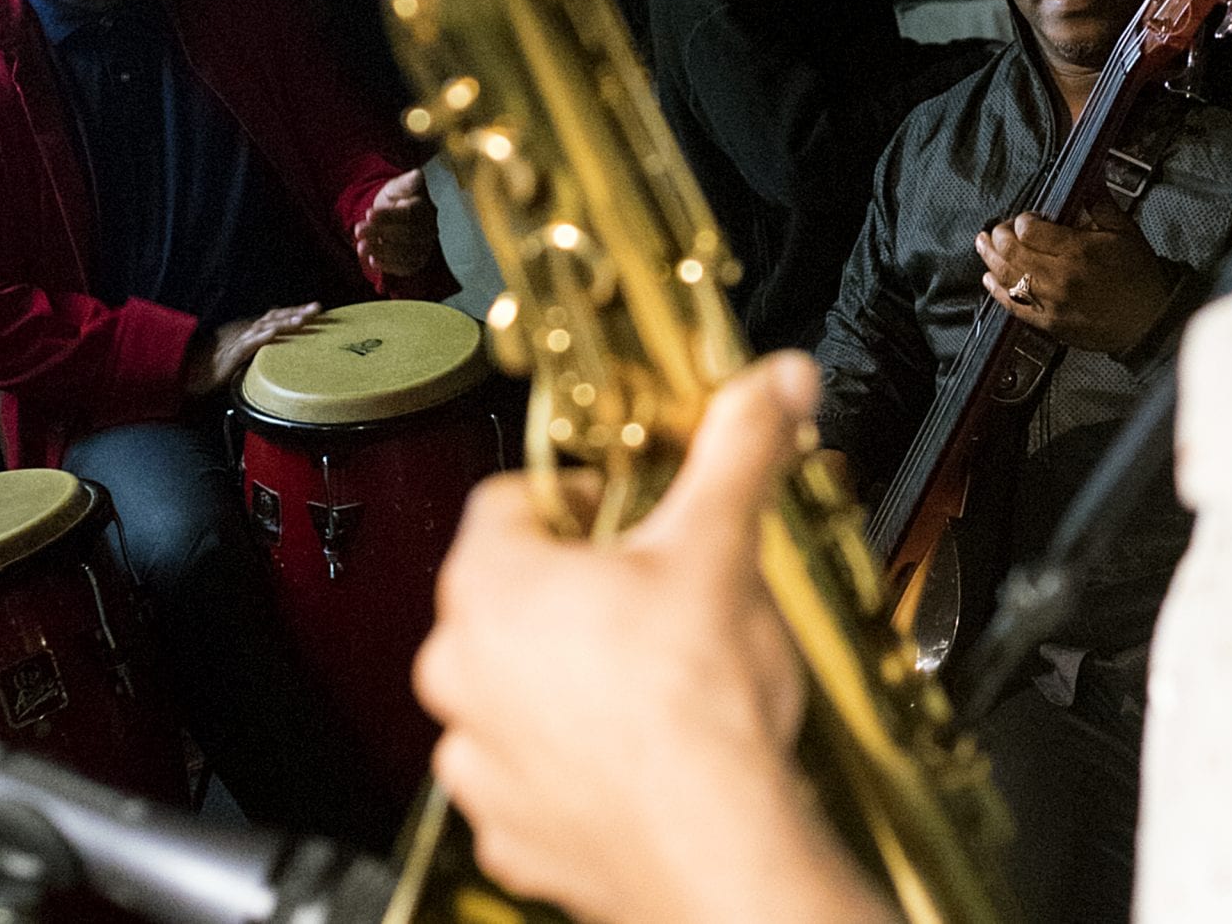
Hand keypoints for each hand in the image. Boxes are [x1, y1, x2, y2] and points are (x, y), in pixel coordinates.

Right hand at [184, 302, 321, 396]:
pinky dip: (260, 337)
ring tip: (301, 320)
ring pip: (264, 327)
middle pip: (275, 317)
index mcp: (252, 328)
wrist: (192, 371)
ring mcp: (239, 340)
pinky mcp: (231, 354)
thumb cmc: (220, 362)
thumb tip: (284, 340)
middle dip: (297, 312)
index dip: (297, 311)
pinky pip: (246, 344)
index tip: (318, 309)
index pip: (278, 316)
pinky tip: (272, 334)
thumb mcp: (246, 350)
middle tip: (317, 308)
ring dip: (283, 322)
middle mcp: (247, 330)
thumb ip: (263, 345)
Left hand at [355, 167, 439, 279]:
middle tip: (358, 230)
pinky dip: (388, 265)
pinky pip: (405, 267)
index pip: (409, 214)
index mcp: (425, 208)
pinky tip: (372, 260)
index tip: (369, 214)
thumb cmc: (395, 200)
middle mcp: (429, 229)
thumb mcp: (396, 187)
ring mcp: (424, 247)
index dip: (388, 216)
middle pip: (407, 235)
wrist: (390, 219)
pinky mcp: (417, 261)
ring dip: (381, 250)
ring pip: (406, 252)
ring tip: (360, 246)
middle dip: (380, 233)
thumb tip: (418, 174)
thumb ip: (406, 182)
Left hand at [415, 356, 893, 923]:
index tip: (623, 504)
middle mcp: (462, 671)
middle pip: (509, 593)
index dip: (577, 491)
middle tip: (652, 588)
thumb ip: (741, 448)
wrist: (714, 845)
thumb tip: (769, 386)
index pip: (512, 497)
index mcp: (492, 585)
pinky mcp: (511, 830)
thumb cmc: (697, 711)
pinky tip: (638, 749)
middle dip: (577, 585)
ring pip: (514, 689)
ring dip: (567, 677)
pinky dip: (574, 761)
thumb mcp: (722, 544)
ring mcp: (478, 758)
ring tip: (651, 675)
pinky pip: (530, 774)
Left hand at [975, 204, 1180, 353]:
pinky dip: (997, 291)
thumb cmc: (1138, 275)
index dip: (1023, 220)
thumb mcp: (1123, 231)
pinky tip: (989, 279)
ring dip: (991, 259)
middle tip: (995, 230)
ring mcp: (1051, 303)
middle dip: (999, 237)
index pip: (1030, 229)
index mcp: (1078, 250)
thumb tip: (1087, 175)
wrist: (1148, 321)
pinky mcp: (1048, 323)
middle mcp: (1059, 277)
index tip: (1029, 218)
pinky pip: (1014, 306)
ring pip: (1008, 277)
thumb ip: (1099, 202)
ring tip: (983, 246)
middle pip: (1012, 252)